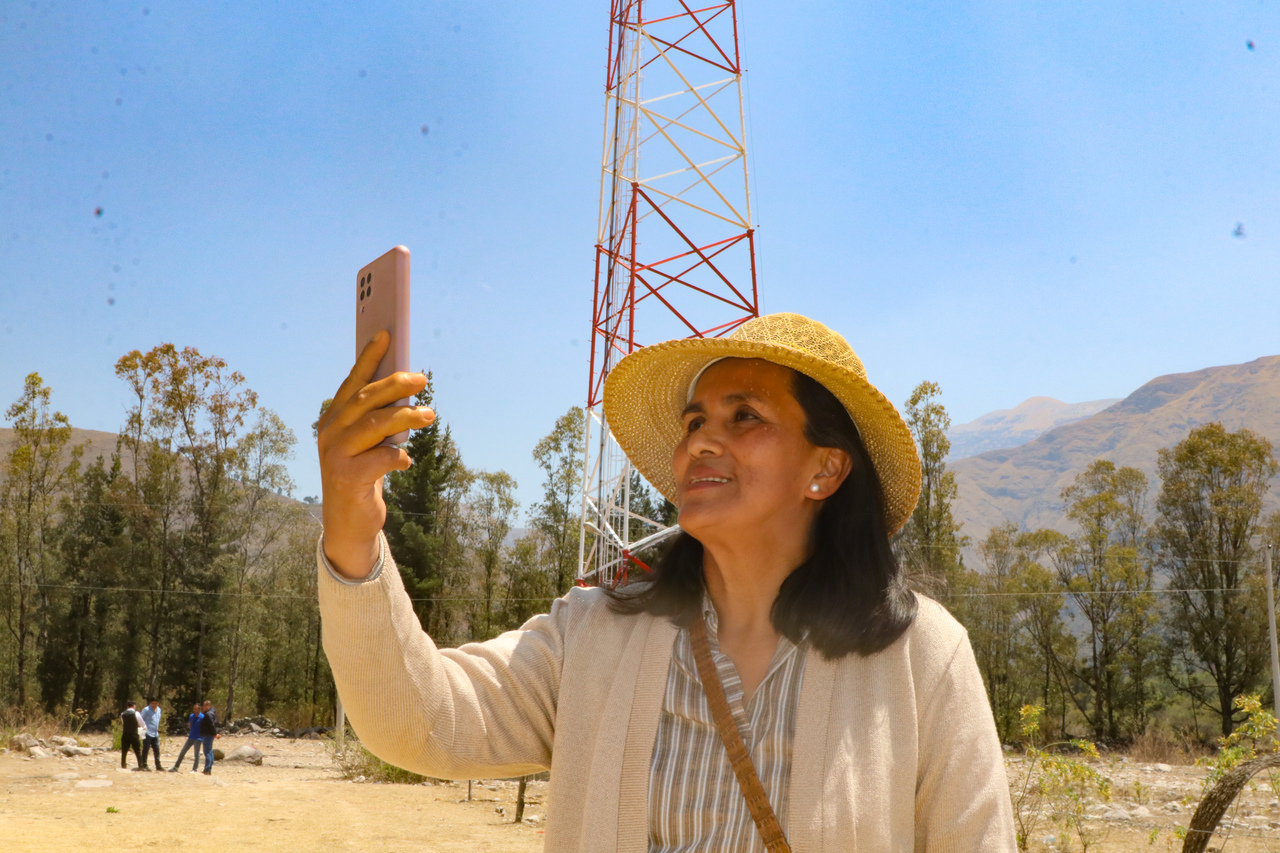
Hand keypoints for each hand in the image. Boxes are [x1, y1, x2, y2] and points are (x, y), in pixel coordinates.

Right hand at [317, 330, 434, 577]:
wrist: (348, 523)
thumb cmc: (363, 474)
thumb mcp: (368, 441)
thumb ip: (378, 417)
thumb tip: (407, 386)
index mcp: (334, 418)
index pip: (353, 382)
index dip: (369, 357)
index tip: (386, 334)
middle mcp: (330, 433)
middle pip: (366, 399)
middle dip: (395, 385)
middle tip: (421, 380)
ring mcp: (336, 455)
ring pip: (375, 425)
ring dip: (406, 417)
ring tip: (429, 415)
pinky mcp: (348, 478)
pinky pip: (381, 458)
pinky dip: (399, 456)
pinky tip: (406, 460)